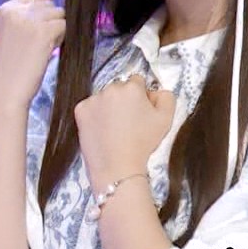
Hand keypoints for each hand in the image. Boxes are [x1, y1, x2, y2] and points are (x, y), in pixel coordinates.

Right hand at [0, 0, 65, 108]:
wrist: (6, 88)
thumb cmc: (13, 62)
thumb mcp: (15, 30)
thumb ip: (30, 9)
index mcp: (5, 8)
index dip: (38, 17)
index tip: (26, 36)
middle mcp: (16, 10)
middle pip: (49, 5)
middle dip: (48, 23)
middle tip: (33, 44)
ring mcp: (29, 19)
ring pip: (59, 14)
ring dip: (56, 30)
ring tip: (39, 47)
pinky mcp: (43, 30)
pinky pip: (64, 25)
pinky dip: (60, 38)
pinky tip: (45, 51)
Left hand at [75, 74, 175, 189]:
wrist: (117, 167)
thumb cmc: (142, 144)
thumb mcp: (167, 119)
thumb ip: (166, 97)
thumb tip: (155, 92)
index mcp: (132, 87)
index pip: (138, 81)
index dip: (142, 96)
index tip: (141, 111)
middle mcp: (111, 89)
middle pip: (120, 88)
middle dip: (125, 99)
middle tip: (129, 121)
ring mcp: (93, 99)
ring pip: (105, 97)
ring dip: (110, 106)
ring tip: (115, 128)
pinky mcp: (80, 111)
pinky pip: (91, 107)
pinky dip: (96, 115)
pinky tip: (103, 129)